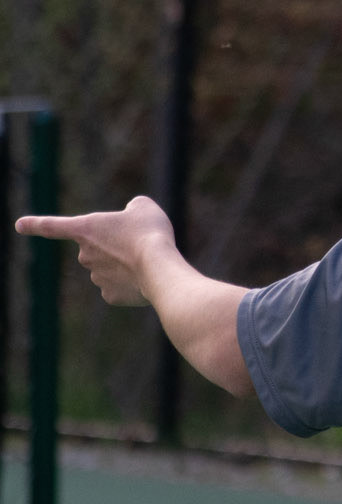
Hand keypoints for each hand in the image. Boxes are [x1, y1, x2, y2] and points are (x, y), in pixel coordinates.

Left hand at [15, 195, 176, 306]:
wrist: (160, 269)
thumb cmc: (151, 233)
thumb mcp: (144, 208)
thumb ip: (132, 209)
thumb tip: (131, 217)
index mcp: (86, 228)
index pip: (53, 226)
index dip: (35, 225)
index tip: (19, 225)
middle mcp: (85, 254)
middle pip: (95, 249)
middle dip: (112, 247)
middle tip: (137, 243)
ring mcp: (96, 277)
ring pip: (107, 269)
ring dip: (123, 265)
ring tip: (145, 262)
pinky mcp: (110, 296)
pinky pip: (117, 288)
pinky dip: (129, 285)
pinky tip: (143, 280)